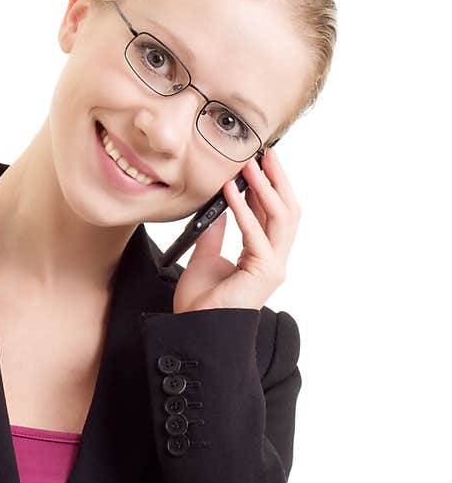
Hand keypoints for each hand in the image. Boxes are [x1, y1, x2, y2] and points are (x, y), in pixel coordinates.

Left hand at [172, 149, 301, 312]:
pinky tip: (232, 191)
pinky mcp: (264, 271)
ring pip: (281, 218)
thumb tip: (217, 204)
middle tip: (266, 152)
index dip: (267, 186)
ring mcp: (273, 266)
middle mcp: (274, 259)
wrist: (196, 330)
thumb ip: (214, 231)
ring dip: (265, 188)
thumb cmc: (201, 302)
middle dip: (278, 180)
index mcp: (263, 256)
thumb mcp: (205, 256)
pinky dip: (244, 210)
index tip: (259, 161)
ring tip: (251, 165)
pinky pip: (256, 234)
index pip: (272, 213)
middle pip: (287, 210)